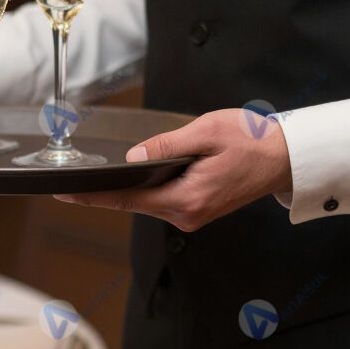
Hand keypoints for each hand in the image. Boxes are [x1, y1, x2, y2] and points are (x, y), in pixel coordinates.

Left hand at [55, 109, 293, 231]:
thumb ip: (166, 145)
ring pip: (147, 201)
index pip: (126, 200)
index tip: (64, 194)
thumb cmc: (252, 141)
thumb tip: (134, 155)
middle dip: (106, 189)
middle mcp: (187, 215)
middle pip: (133, 202)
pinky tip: (140, 172)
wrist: (285, 158)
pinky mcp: (197, 210)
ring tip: (108, 170)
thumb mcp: (206, 132)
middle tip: (75, 176)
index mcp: (186, 199)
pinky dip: (147, 187)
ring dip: (129, 187)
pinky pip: (162, 199)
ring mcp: (192, 216)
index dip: (92, 197)